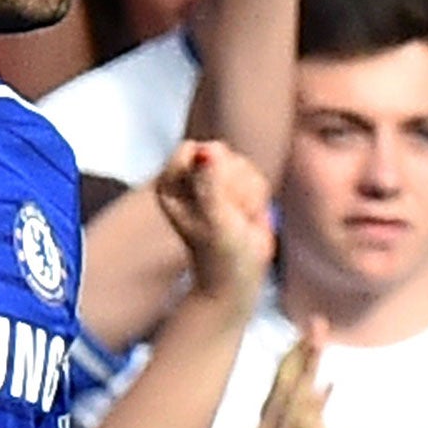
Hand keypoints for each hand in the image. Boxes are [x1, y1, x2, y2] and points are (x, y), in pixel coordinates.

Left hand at [153, 140, 272, 303]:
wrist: (238, 278)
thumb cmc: (221, 254)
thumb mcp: (215, 219)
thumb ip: (211, 184)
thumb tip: (208, 150)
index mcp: (170, 185)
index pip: (193, 150)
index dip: (211, 173)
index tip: (213, 203)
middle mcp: (188, 178)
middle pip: (220, 152)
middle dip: (233, 185)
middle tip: (229, 216)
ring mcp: (213, 181)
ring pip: (241, 163)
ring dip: (247, 195)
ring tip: (237, 220)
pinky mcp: (235, 186)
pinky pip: (256, 175)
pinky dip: (257, 198)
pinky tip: (247, 218)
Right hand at [258, 321, 356, 427]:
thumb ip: (308, 402)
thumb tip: (314, 374)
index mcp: (268, 418)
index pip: (281, 377)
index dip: (296, 350)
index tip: (312, 324)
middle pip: (286, 382)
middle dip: (303, 352)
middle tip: (318, 323)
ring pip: (295, 399)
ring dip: (309, 369)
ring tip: (320, 344)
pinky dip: (316, 406)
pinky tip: (328, 385)